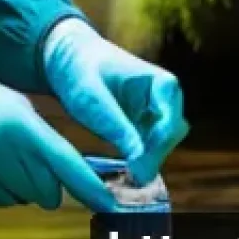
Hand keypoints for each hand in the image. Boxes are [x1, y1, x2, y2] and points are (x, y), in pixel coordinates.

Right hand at [0, 57, 116, 212]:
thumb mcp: (13, 103)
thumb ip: (41, 135)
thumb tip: (65, 169)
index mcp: (20, 123)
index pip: (65, 163)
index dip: (91, 187)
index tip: (110, 203)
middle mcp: (4, 149)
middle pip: (48, 190)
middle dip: (51, 182)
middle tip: (37, 160)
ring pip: (26, 197)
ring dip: (26, 185)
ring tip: (8, 155)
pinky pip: (2, 199)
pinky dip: (5, 189)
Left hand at [42, 18, 187, 185]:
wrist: (67, 60)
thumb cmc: (80, 70)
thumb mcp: (92, 97)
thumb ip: (116, 125)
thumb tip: (139, 159)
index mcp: (162, 84)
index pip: (170, 122)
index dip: (157, 146)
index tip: (136, 164)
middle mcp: (165, 99)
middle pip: (170, 137)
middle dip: (152, 156)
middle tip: (131, 177)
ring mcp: (155, 114)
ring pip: (161, 146)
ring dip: (146, 161)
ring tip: (125, 178)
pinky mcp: (142, 126)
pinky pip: (148, 149)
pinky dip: (138, 160)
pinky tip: (123, 172)